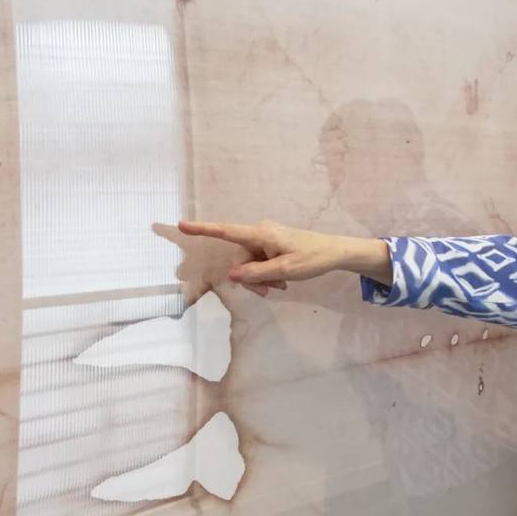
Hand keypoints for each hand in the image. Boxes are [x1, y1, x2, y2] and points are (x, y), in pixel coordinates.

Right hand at [176, 218, 361, 296]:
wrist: (335, 253)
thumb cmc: (312, 258)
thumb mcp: (285, 270)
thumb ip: (257, 273)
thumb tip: (232, 274)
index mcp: (261, 234)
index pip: (226, 231)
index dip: (203, 229)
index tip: (182, 224)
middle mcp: (260, 232)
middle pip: (241, 259)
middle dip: (251, 278)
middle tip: (271, 291)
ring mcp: (266, 238)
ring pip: (251, 264)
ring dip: (262, 278)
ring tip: (281, 285)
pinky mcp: (272, 245)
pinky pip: (261, 262)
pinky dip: (268, 273)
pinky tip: (283, 280)